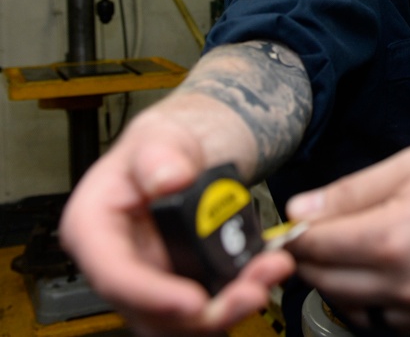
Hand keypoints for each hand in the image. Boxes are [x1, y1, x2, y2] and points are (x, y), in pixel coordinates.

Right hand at [59, 113, 294, 335]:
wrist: (189, 153)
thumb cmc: (164, 147)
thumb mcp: (160, 135)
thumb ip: (159, 155)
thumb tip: (168, 179)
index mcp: (95, 228)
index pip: (114, 275)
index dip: (152, 297)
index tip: (193, 303)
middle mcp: (120, 263)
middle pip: (152, 312)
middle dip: (205, 313)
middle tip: (251, 292)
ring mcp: (152, 279)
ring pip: (184, 320)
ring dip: (230, 307)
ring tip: (269, 272)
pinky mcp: (184, 284)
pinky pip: (210, 305)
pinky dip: (240, 294)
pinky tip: (267, 270)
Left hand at [285, 131, 409, 336]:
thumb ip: (353, 191)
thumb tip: (301, 209)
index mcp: (393, 239)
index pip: (314, 249)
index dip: (298, 235)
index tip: (297, 227)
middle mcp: (408, 287)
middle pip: (329, 285)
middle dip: (319, 261)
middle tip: (328, 236)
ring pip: (361, 313)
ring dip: (351, 286)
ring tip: (368, 253)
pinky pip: (400, 327)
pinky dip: (389, 307)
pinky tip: (403, 276)